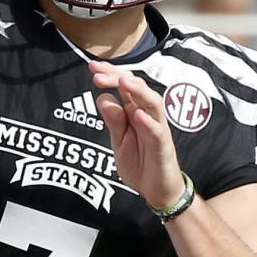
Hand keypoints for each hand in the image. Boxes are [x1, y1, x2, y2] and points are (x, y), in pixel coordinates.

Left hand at [90, 61, 186, 211]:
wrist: (157, 190)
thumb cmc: (140, 162)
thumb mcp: (119, 141)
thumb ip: (113, 120)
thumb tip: (102, 97)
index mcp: (135, 111)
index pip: (125, 85)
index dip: (110, 74)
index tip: (92, 66)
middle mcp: (148, 115)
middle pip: (138, 88)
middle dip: (118, 78)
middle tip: (98, 75)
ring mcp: (157, 129)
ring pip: (153, 103)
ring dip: (138, 91)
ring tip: (124, 82)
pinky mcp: (163, 146)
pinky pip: (157, 131)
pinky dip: (149, 122)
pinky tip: (138, 114)